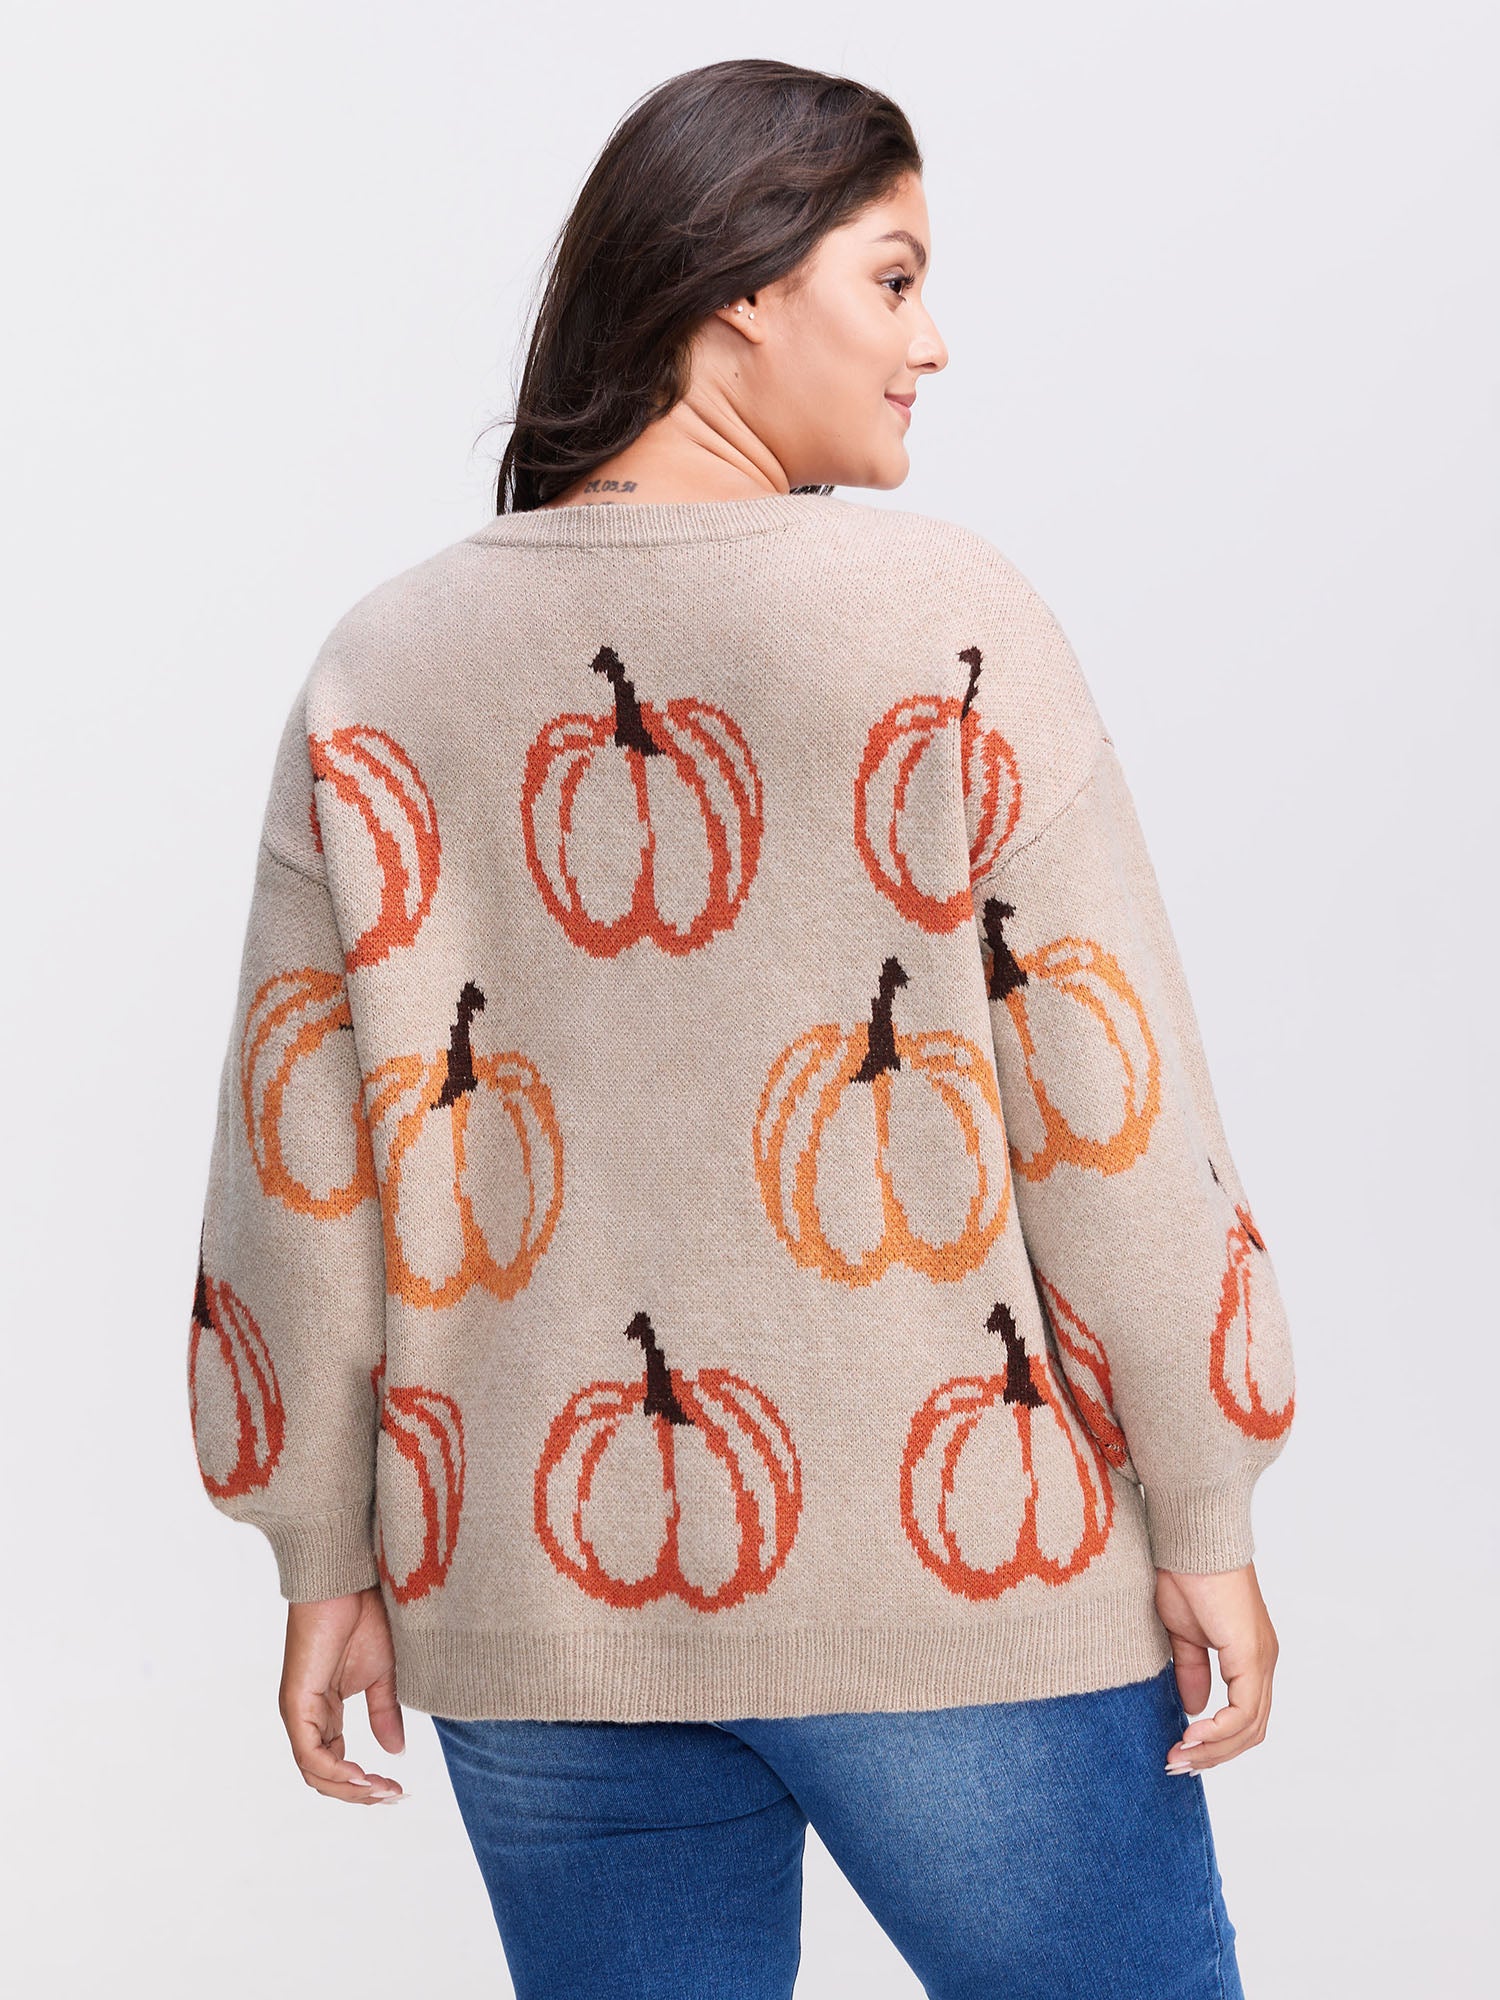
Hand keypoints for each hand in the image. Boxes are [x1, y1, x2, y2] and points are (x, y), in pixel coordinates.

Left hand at [279, 1585, 406, 1803]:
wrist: (350, 1580)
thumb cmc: (365, 1615)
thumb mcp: (384, 1675)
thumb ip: (385, 1713)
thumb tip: (394, 1752)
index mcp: (326, 1711)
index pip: (337, 1764)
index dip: (365, 1784)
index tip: (399, 1789)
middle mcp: (308, 1717)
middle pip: (324, 1776)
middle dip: (360, 1794)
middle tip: (394, 1796)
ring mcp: (298, 1712)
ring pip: (315, 1773)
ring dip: (350, 1789)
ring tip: (383, 1790)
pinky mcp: (296, 1704)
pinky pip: (311, 1754)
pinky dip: (337, 1772)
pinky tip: (364, 1776)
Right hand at [1154, 1562, 1278, 1773]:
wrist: (1191, 1538)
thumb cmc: (1183, 1573)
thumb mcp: (1182, 1634)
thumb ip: (1192, 1671)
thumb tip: (1193, 1710)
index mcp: (1248, 1656)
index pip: (1243, 1716)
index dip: (1216, 1741)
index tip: (1181, 1751)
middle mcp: (1263, 1661)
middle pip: (1251, 1730)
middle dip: (1214, 1754)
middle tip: (1178, 1764)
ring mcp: (1261, 1659)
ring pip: (1250, 1726)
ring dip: (1215, 1749)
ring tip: (1181, 1756)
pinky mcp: (1251, 1654)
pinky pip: (1243, 1709)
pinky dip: (1219, 1731)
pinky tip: (1192, 1734)